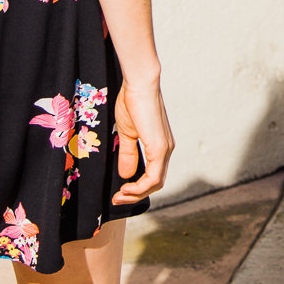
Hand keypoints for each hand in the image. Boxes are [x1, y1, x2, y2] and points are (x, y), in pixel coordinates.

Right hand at [113, 78, 174, 202]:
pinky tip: (125, 187)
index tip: (118, 192)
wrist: (139, 85)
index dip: (137, 188)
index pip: (153, 175)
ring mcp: (165, 149)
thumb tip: (126, 175)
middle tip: (117, 198)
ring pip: (156, 183)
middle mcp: (166, 149)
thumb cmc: (132, 103)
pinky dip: (139, 187)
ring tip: (119, 196)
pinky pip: (153, 177)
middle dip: (136, 195)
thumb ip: (128, 154)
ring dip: (137, 194)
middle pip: (156, 183)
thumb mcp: (127, 133)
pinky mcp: (159, 147)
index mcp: (160, 146)